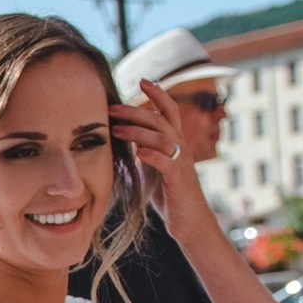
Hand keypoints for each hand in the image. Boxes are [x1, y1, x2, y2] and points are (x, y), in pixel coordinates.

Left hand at [109, 82, 214, 238]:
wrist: (189, 222)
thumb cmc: (169, 196)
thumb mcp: (152, 169)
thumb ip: (143, 152)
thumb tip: (123, 140)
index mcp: (175, 142)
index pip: (169, 110)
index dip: (157, 93)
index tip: (141, 80)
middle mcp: (181, 148)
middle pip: (161, 120)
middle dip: (136, 111)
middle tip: (113, 107)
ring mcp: (181, 163)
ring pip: (162, 137)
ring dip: (138, 131)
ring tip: (116, 129)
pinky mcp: (178, 180)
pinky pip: (166, 162)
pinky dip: (151, 155)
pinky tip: (137, 153)